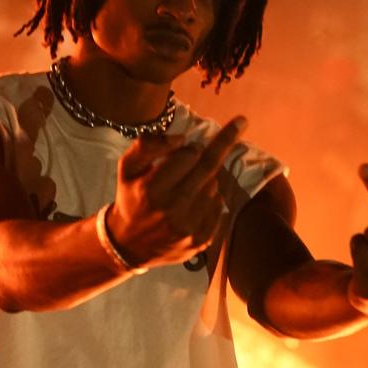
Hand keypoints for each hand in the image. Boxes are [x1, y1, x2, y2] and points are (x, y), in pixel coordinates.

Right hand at [106, 117, 246, 267]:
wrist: (129, 245)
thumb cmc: (130, 198)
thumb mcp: (127, 168)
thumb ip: (148, 145)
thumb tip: (181, 138)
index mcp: (152, 189)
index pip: (189, 154)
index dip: (190, 147)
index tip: (188, 145)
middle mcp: (172, 208)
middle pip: (209, 167)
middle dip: (221, 145)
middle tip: (239, 122)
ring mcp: (189, 227)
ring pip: (214, 186)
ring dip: (207, 179)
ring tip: (188, 185)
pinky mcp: (201, 239)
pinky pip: (218, 206)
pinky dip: (211, 198)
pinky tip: (195, 202)